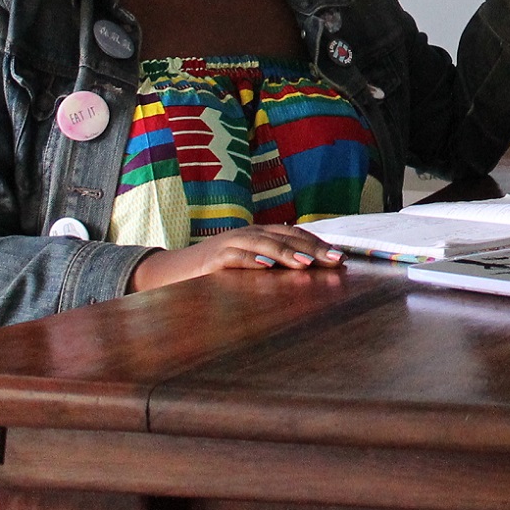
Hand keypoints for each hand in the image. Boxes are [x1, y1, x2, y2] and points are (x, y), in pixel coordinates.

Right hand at [128, 225, 343, 291]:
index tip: (340, 257)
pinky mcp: (212, 259)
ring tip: (308, 264)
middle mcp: (247, 234)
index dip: (318, 243)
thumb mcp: (247, 267)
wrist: (168, 273)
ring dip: (287, 254)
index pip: (294, 234)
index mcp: (259, 235)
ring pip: (264, 244)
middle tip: (335, 260)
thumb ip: (271, 267)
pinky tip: (267, 267)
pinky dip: (252, 261)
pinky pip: (235, 257)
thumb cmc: (214, 273)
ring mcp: (230, 244)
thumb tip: (307, 275)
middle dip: (313, 248)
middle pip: (285, 237)